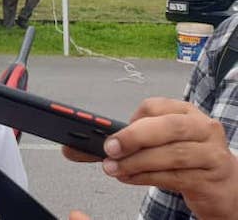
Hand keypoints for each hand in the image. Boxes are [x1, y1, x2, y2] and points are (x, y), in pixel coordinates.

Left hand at [63, 98, 237, 219]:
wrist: (223, 185)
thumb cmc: (184, 160)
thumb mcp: (155, 146)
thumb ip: (117, 146)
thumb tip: (69, 149)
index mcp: (185, 112)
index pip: (156, 106)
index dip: (132, 120)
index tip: (110, 134)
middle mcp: (202, 128)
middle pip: (169, 126)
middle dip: (134, 137)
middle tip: (108, 149)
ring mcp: (211, 153)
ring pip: (173, 154)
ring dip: (137, 163)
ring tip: (113, 170)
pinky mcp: (212, 177)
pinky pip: (177, 176)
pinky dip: (148, 178)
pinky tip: (129, 179)